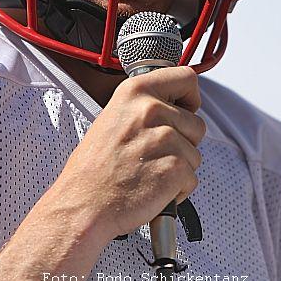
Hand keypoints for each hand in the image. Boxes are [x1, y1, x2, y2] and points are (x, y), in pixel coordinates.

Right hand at [49, 66, 205, 240]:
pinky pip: (192, 178)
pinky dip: (178, 189)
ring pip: (195, 153)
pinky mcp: (175, 167)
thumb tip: (172, 105)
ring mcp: (165, 139)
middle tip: (154, 154)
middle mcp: (152, 110)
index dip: (189, 98)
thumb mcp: (113, 116)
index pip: (186, 78)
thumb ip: (145, 106)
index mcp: (136, 91)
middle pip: (196, 123)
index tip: (183, 110)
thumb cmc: (94, 168)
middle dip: (183, 142)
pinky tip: (153, 188)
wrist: (83, 203)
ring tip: (149, 171)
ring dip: (179, 166)